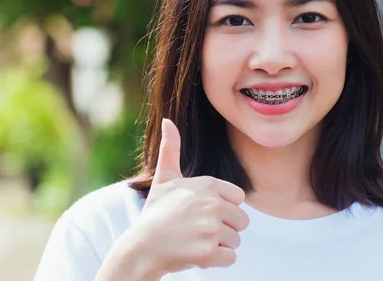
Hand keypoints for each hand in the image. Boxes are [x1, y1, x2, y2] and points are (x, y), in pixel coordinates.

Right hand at [126, 118, 249, 276]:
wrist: (141, 247)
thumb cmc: (156, 213)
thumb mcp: (164, 178)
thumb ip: (171, 149)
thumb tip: (167, 120)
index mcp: (208, 185)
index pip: (239, 199)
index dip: (223, 208)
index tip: (202, 213)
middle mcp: (212, 204)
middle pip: (241, 221)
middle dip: (223, 229)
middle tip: (198, 230)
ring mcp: (211, 229)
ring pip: (235, 241)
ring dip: (218, 246)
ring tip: (195, 241)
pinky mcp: (208, 253)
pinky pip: (230, 259)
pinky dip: (216, 261)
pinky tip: (196, 255)